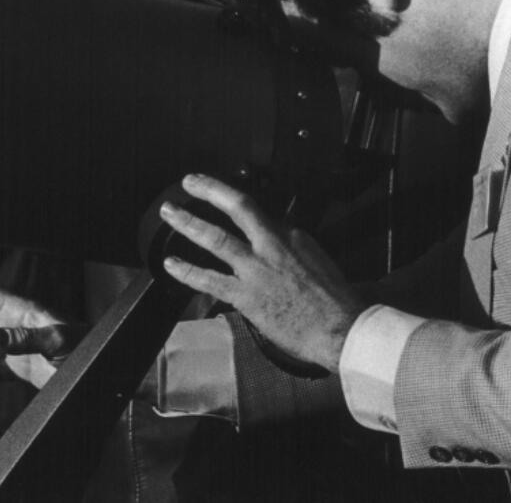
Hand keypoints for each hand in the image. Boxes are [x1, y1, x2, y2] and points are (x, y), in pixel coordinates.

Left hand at [161, 174, 365, 371]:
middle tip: (189, 182)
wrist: (340, 328)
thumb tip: (278, 237)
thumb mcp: (317, 259)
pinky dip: (188, 271)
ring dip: (189, 223)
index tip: (216, 189)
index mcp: (291, 235)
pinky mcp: (246, 297)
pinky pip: (209, 281)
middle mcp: (273, 246)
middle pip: (237, 208)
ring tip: (169, 213)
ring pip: (216, 239)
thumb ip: (291, 245)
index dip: (232, 197)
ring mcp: (257, 270)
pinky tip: (171, 265)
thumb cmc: (334, 299)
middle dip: (209, 191)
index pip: (259, 211)